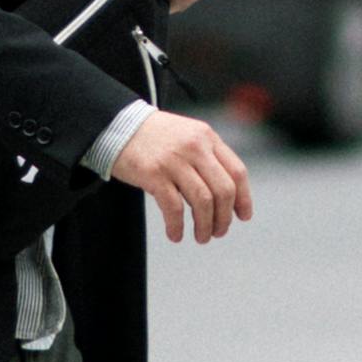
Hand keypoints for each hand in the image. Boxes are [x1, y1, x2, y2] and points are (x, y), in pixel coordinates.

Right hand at [105, 107, 255, 245]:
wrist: (117, 125)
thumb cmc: (154, 136)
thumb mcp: (187, 135)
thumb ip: (207, 156)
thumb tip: (225, 194)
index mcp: (207, 137)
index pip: (237, 171)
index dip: (243, 198)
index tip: (243, 216)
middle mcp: (195, 147)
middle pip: (224, 190)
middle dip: (224, 218)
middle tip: (218, 232)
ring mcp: (174, 160)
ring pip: (203, 201)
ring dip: (205, 226)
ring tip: (201, 237)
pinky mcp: (153, 173)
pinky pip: (173, 208)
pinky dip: (177, 226)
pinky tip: (175, 234)